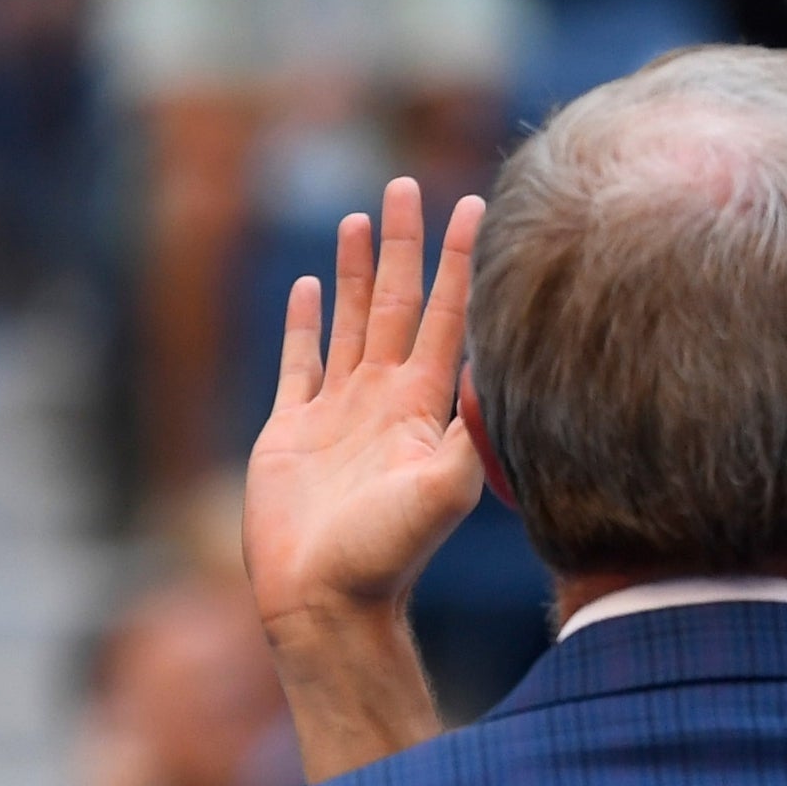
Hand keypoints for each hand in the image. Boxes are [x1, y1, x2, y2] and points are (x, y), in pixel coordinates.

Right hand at [245, 178, 483, 646]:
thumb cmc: (389, 555)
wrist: (328, 602)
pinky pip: (298, 363)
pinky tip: (304, 286)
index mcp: (424, 406)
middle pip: (395, 302)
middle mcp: (386, 400)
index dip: (459, 263)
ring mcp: (339, 413)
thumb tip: (495, 371)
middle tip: (409, 183)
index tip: (476, 208)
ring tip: (362, 216)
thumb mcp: (443, 491)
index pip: (447, 316)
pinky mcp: (291, 431)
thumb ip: (470, 434)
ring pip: (348, 322)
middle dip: (404, 245)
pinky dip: (302, 324)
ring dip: (353, 270)